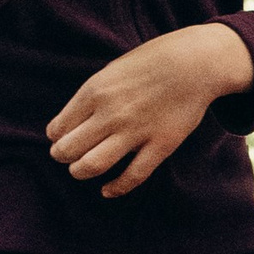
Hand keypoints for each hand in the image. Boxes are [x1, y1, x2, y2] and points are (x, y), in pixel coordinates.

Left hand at [47, 23, 253, 198]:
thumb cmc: (153, 62)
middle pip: (68, 150)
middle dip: (62, 156)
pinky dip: (116, 188)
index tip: (64, 137)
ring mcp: (136, 131)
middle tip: (68, 155)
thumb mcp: (112, 70)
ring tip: (81, 169)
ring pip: (92, 165)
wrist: (196, 62)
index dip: (57, 137)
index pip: (58, 128)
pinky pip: (133, 176)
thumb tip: (72, 122)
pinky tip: (107, 190)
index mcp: (94, 92)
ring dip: (80, 172)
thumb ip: (92, 95)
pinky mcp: (161, 144)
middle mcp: (110, 113)